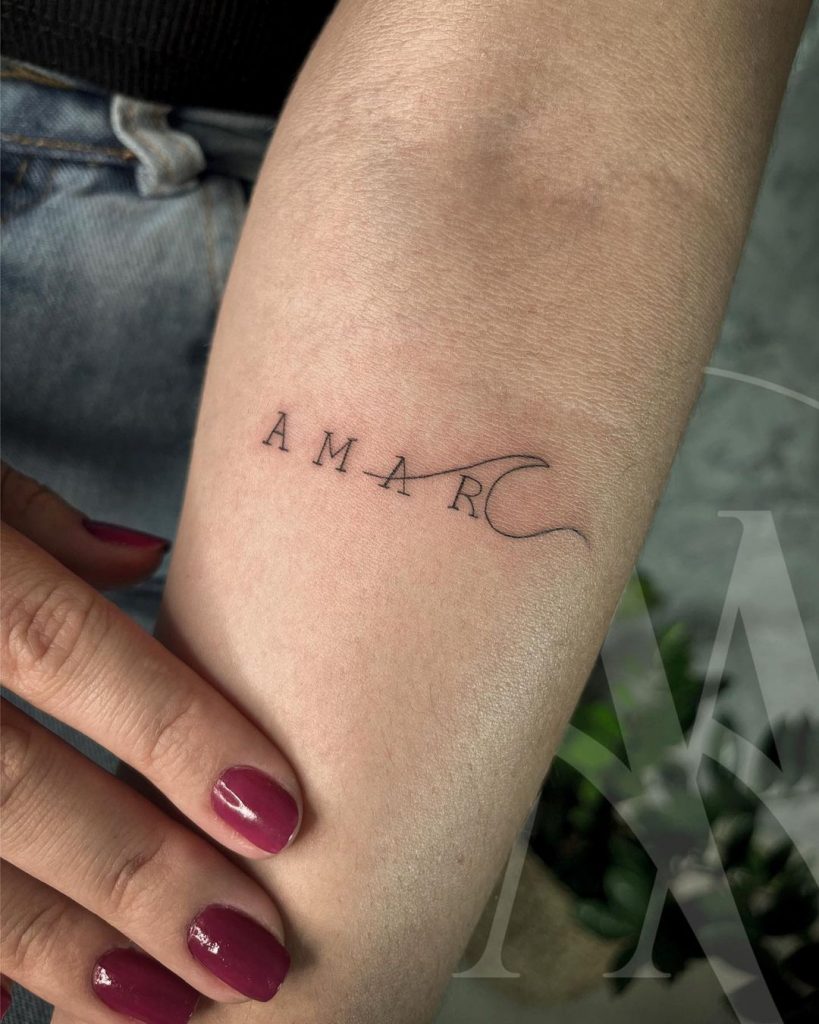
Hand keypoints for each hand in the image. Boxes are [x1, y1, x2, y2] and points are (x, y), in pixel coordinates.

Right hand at [0, 464, 299, 1021]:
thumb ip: (32, 520)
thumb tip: (148, 561)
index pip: (59, 645)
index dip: (171, 733)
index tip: (280, 813)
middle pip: (3, 785)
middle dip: (131, 876)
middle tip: (251, 951)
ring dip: (42, 953)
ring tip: (159, 1011)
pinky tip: (16, 1012)